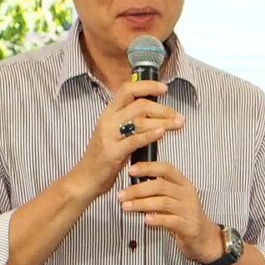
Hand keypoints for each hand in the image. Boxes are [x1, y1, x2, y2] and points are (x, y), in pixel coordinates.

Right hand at [70, 73, 182, 196]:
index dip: (146, 86)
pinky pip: (134, 140)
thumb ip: (130, 121)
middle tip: (178, 115)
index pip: (127, 89)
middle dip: (162, 108)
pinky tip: (162, 132)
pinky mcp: (112, 152)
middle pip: (139, 104)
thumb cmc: (103, 158)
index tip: (164, 88)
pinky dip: (150, 135)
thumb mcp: (115, 133)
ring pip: (139, 120)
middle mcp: (108, 121)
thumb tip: (153, 111)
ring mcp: (109, 136)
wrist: (86, 178)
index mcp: (109, 113)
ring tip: (178, 124)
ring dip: (163, 120)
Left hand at [119, 158, 221, 262]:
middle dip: (138, 189)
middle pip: (161, 186)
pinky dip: (157, 219)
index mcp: (183, 183)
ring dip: (142, 204)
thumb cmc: (184, 216)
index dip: (148, 167)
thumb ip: (157, 191)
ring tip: (127, 207)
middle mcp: (187, 194)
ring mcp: (189, 210)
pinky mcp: (188, 226)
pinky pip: (171, 221)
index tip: (131, 170)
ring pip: (163, 202)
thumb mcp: (173, 198)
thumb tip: (132, 186)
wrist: (203, 237)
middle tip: (122, 195)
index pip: (166, 168)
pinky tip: (146, 219)